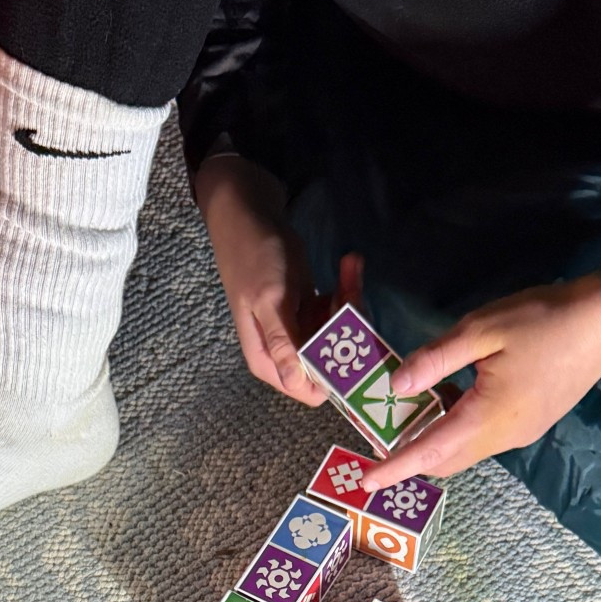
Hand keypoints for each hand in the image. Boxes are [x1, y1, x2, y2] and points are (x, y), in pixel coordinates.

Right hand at [197, 155, 327, 405]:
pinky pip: (337, 311)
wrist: (248, 211)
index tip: (352, 340)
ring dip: (350, 302)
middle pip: (331, 362)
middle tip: (350, 289)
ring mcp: (299, 329)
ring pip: (339, 335)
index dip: (337, 373)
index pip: (311, 390)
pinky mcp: (309, 308)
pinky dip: (345, 289)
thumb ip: (282, 342)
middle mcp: (285, 351)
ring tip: (349, 266)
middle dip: (348, 328)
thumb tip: (295, 383)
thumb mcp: (268, 300)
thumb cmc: (253, 255)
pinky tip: (348, 264)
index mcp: (269, 359)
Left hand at [359, 273, 600, 490]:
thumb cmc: (543, 320)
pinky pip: (484, 438)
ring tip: (409, 416)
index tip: (367, 482)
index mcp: (488, 418)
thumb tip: (397, 387)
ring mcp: (521, 433)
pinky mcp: (532, 423)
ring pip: (466, 451)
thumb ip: (435, 361)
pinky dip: (458, 430)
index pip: (431, 452)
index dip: (396, 468)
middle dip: (413, 457)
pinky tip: (447, 402)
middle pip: (447, 461)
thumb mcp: (481, 330)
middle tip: (381, 437)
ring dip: (436, 442)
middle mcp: (504, 437)